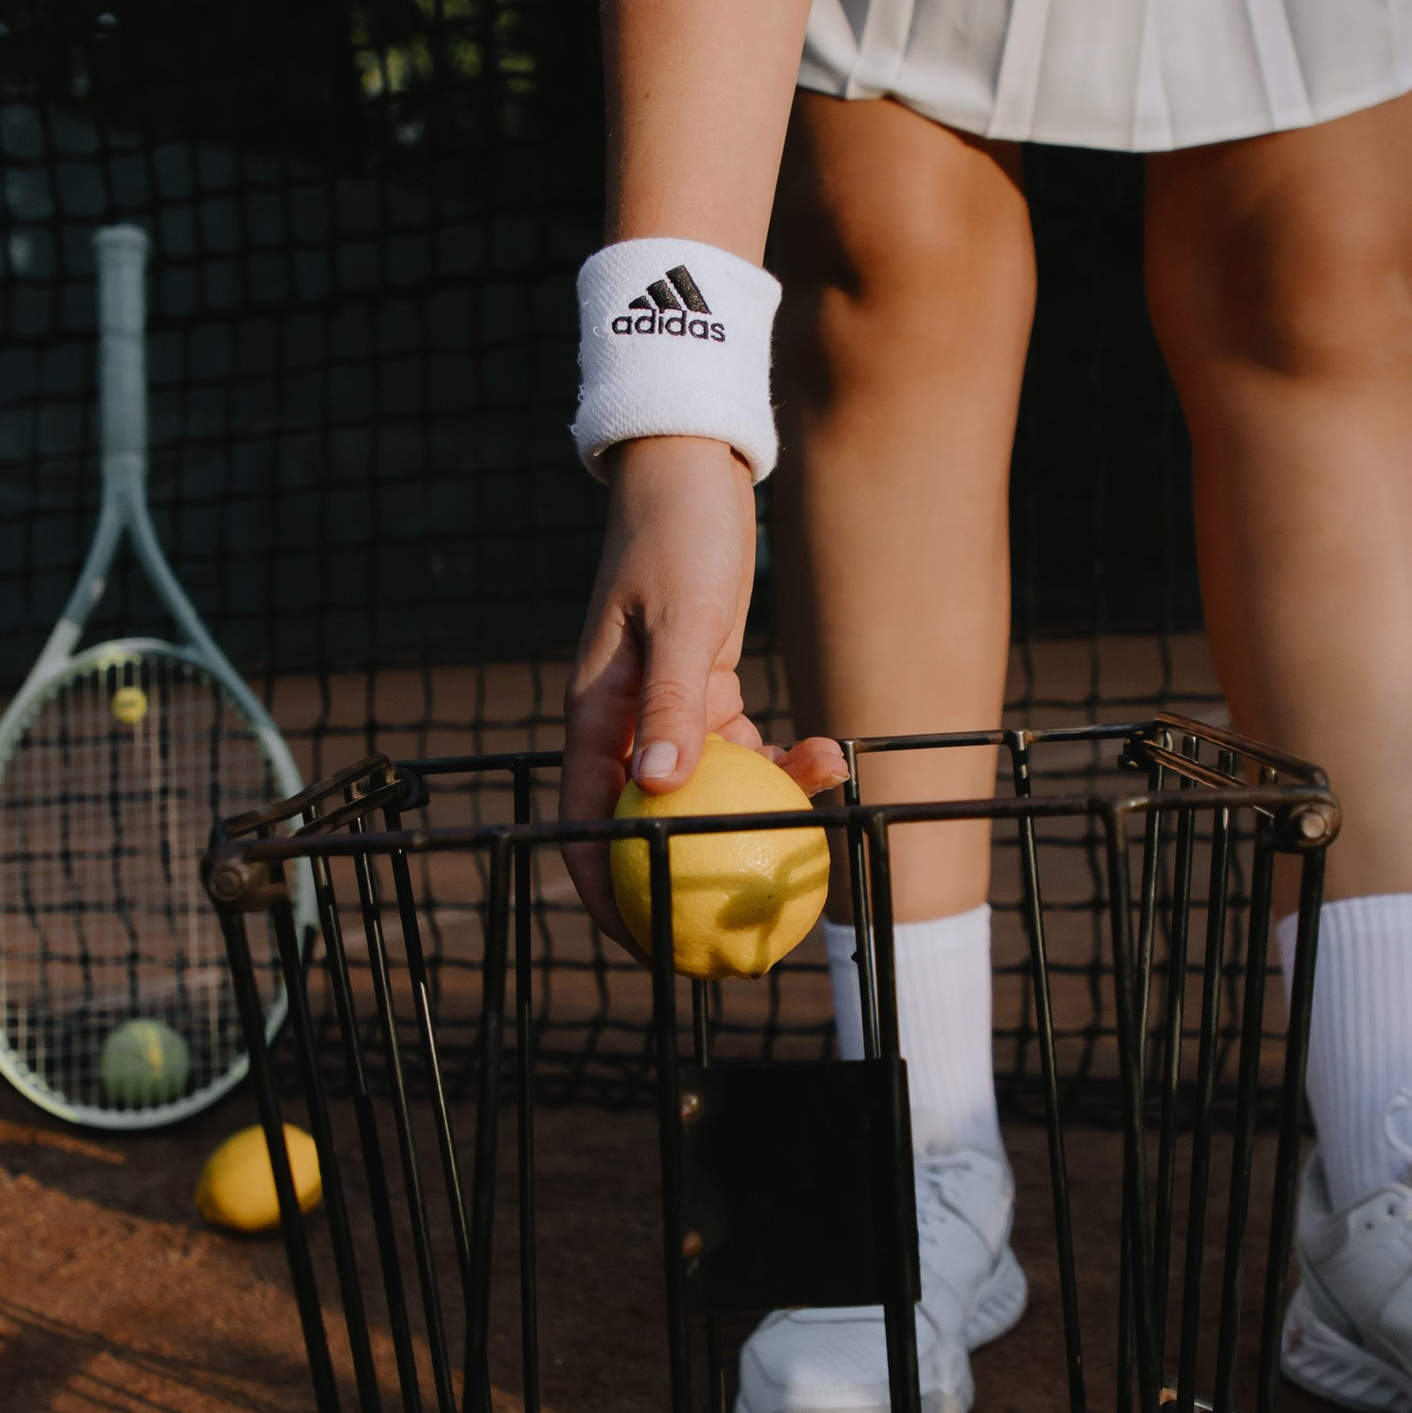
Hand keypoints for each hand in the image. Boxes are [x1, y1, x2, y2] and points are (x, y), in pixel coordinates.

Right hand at [559, 435, 844, 947]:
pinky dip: (778, 757)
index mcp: (593, 714)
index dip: (608, 893)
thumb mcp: (681, 619)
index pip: (585, 825)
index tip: (648, 942)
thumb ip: (673, 704)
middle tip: (745, 918)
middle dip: (691, 872)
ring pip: (709, 785)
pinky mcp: (703, 687)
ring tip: (824, 799)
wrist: (691, 470)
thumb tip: (660, 788)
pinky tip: (826, 754)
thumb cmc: (676, 535)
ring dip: (763, 801)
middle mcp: (623, 722)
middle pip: (648, 822)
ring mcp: (664, 708)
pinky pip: (739, 746)